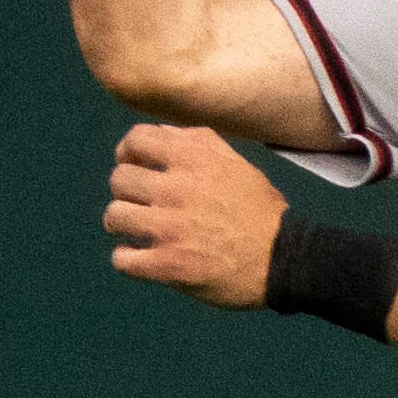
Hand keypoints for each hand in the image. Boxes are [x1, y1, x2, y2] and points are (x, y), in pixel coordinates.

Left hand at [105, 122, 285, 308]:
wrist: (283, 259)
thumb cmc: (260, 210)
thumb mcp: (235, 163)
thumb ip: (197, 144)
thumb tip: (160, 132)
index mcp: (192, 158)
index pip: (135, 139)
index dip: (128, 152)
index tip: (134, 166)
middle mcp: (176, 188)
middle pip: (119, 179)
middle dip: (126, 192)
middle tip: (139, 203)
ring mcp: (168, 228)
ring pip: (114, 216)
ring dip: (122, 225)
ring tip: (137, 230)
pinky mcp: (166, 265)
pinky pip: (121, 258)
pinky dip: (127, 258)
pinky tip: (141, 257)